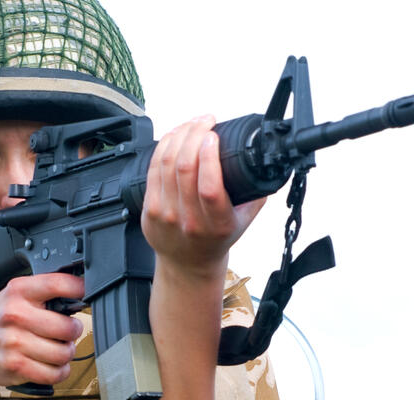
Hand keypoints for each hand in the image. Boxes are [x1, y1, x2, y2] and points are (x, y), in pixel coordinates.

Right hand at [0, 273, 84, 385]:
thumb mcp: (17, 294)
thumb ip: (46, 292)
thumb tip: (81, 294)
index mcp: (19, 291)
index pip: (57, 284)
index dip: (79, 289)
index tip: (86, 295)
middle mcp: (15, 315)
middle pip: (68, 327)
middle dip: (73, 331)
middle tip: (67, 332)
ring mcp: (14, 342)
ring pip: (63, 353)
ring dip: (66, 354)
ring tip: (57, 349)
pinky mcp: (15, 366)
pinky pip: (53, 374)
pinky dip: (58, 372)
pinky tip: (52, 365)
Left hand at [142, 115, 265, 278]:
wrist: (188, 264)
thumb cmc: (217, 238)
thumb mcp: (245, 220)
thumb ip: (256, 192)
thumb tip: (265, 159)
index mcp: (217, 224)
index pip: (209, 187)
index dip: (208, 156)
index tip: (214, 136)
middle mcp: (190, 220)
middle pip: (184, 167)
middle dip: (194, 135)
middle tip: (205, 121)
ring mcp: (166, 215)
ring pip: (166, 164)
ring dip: (180, 135)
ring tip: (193, 124)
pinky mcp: (149, 209)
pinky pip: (153, 169)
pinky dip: (163, 146)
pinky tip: (175, 136)